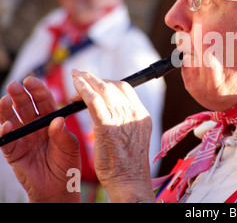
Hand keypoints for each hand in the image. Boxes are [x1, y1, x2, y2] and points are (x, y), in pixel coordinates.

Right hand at [0, 77, 80, 202]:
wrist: (59, 188)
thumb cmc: (68, 164)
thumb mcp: (70, 147)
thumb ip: (63, 134)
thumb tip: (56, 120)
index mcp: (51, 121)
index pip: (43, 102)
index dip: (37, 91)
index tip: (32, 81)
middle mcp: (35, 127)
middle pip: (25, 107)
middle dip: (20, 95)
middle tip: (15, 85)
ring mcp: (23, 138)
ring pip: (12, 119)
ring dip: (7, 109)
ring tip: (5, 100)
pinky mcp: (14, 152)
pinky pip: (7, 141)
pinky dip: (5, 132)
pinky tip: (6, 125)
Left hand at [71, 69, 154, 202]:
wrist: (130, 181)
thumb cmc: (128, 165)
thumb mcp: (133, 138)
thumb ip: (125, 122)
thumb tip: (112, 113)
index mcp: (141, 114)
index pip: (125, 89)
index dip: (108, 83)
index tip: (95, 83)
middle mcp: (134, 112)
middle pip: (113, 86)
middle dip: (94, 79)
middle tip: (80, 75)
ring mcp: (122, 117)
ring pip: (102, 90)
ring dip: (86, 81)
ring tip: (75, 77)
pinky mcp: (108, 125)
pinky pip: (93, 101)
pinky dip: (84, 90)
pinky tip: (75, 87)